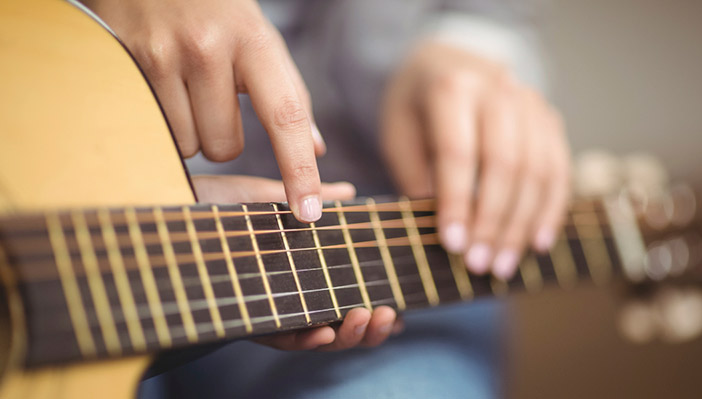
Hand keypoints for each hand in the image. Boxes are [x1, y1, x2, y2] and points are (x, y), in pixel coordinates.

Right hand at [84, 0, 324, 222]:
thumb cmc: (219, 13)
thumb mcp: (261, 41)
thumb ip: (289, 94)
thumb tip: (315, 150)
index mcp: (254, 42)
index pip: (285, 117)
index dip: (298, 170)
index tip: (308, 211)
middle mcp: (208, 48)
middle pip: (226, 148)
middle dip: (224, 137)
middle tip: (214, 98)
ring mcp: (162, 55)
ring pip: (188, 146)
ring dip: (191, 131)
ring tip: (185, 88)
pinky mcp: (126, 63)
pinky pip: (154, 132)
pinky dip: (162, 122)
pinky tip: (160, 86)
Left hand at [192, 175, 402, 349]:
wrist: (162, 208)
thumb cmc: (212, 205)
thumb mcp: (269, 200)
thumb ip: (311, 199)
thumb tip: (351, 192)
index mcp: (298, 272)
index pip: (343, 294)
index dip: (372, 305)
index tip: (397, 305)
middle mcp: (287, 295)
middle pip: (338, 322)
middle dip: (368, 326)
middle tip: (388, 314)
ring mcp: (268, 308)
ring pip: (317, 336)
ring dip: (347, 335)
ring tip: (365, 317)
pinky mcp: (244, 317)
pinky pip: (281, 338)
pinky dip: (306, 339)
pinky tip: (324, 331)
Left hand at [381, 41, 570, 279]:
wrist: (447, 64)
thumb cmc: (416, 109)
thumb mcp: (399, 136)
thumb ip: (418, 178)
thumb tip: (446, 234)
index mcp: (451, 87)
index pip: (458, 151)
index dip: (457, 201)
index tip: (451, 244)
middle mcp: (498, 89)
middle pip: (504, 163)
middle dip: (492, 221)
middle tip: (478, 264)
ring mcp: (531, 103)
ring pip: (537, 170)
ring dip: (521, 224)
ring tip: (502, 265)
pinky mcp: (550, 120)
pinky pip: (559, 170)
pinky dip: (550, 210)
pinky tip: (537, 243)